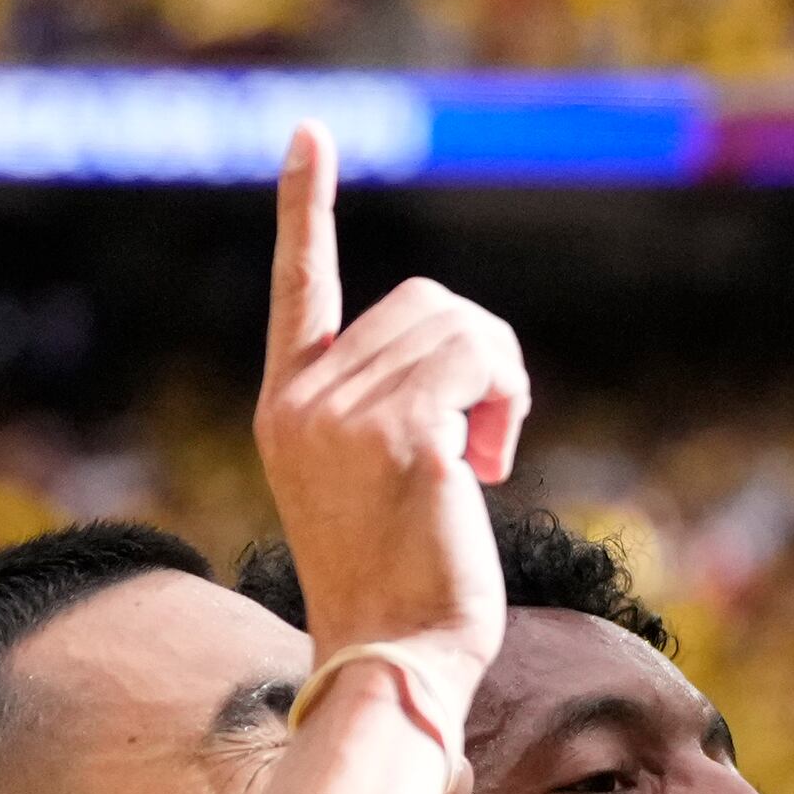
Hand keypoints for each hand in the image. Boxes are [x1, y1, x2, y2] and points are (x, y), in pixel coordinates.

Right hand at [253, 125, 525, 712]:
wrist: (393, 659)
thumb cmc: (401, 588)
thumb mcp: (373, 483)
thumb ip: (389, 411)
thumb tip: (460, 366)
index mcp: (285, 406)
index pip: (298, 285)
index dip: (304, 206)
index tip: (309, 134)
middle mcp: (302, 399)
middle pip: (425, 303)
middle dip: (481, 361)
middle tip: (486, 442)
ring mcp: (344, 414)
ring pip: (462, 328)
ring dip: (501, 387)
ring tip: (484, 461)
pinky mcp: (401, 431)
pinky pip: (484, 362)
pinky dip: (508, 402)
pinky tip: (490, 468)